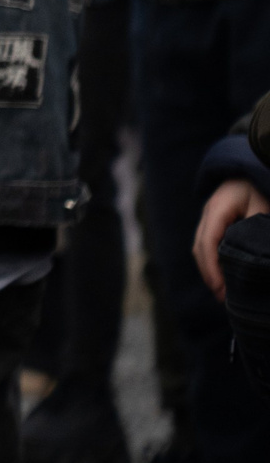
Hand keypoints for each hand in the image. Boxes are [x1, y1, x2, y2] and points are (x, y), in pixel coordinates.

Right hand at [198, 177, 269, 299]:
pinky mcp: (216, 218)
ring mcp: (209, 214)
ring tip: (221, 289)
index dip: (212, 268)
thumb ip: (256, 229)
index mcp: (218, 208)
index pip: (209, 242)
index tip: (221, 289)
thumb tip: (251, 258)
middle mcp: (209, 212)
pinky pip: (207, 241)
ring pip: (200, 245)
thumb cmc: (262, 186)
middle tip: (222, 297)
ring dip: (208, 267)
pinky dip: (211, 258)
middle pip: (199, 246)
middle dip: (208, 272)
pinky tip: (222, 271)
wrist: (257, 165)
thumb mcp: (264, 207)